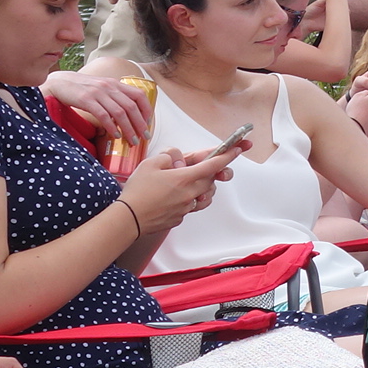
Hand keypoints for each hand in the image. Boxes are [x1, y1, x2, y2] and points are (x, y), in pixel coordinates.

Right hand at [44, 70, 152, 142]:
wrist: (60, 82)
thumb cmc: (82, 88)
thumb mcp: (103, 87)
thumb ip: (116, 96)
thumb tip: (129, 114)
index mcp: (116, 84)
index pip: (139, 95)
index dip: (146, 110)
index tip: (148, 123)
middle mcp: (109, 87)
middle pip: (131, 107)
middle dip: (140, 124)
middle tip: (144, 136)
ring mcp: (98, 93)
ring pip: (119, 113)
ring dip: (128, 128)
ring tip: (132, 140)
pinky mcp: (86, 100)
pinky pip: (103, 116)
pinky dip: (111, 127)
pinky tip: (115, 135)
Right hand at [121, 141, 243, 228]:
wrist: (128, 219)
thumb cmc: (137, 191)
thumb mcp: (151, 163)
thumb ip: (170, 156)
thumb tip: (180, 161)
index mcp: (185, 178)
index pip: (214, 164)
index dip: (229, 155)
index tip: (239, 148)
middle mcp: (190, 194)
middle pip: (210, 180)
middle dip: (211, 171)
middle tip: (200, 166)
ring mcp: (186, 207)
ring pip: (204, 194)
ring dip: (201, 185)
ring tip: (185, 181)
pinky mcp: (180, 217)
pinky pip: (192, 206)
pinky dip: (189, 199)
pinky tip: (173, 196)